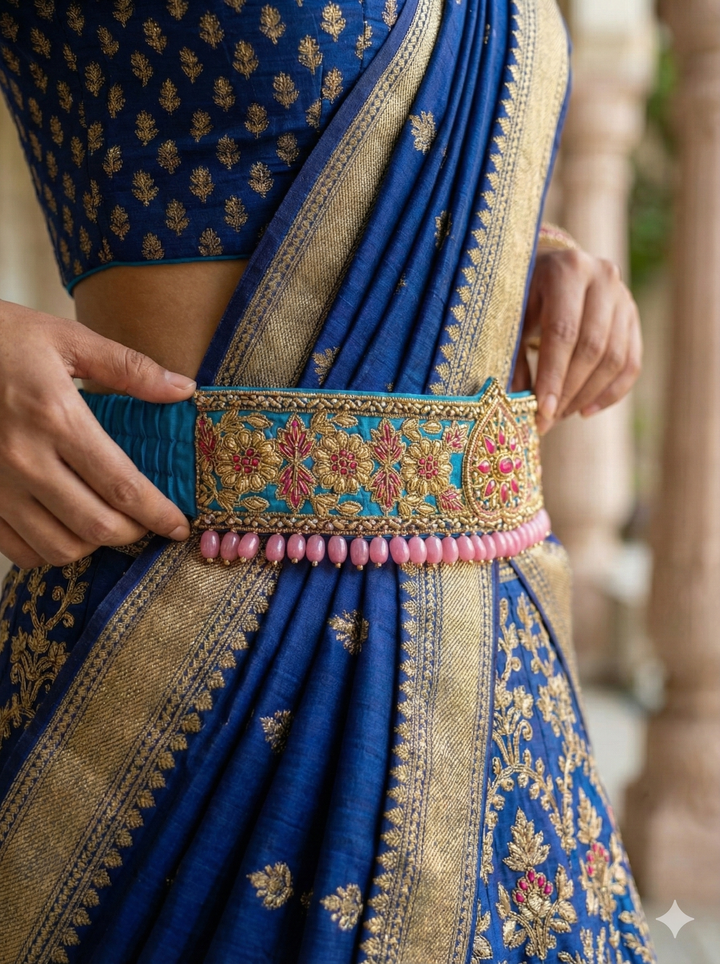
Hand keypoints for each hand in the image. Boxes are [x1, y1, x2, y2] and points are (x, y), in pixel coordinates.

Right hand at [0, 300, 195, 568]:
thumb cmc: (3, 339)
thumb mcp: (67, 339)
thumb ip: (129, 368)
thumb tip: (183, 389)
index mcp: (55, 417)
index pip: (122, 485)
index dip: (158, 513)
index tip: (179, 525)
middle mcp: (25, 458)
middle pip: (96, 525)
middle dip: (134, 533)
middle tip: (148, 524)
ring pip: (58, 547)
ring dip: (94, 545)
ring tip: (109, 525)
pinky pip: (19, 550)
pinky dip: (50, 550)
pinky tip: (66, 529)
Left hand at [513, 248, 641, 434]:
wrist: (551, 268)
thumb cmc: (523, 294)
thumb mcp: (512, 317)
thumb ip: (515, 357)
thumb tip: (516, 407)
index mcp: (566, 270)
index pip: (563, 333)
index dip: (553, 377)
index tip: (541, 412)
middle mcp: (602, 277)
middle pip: (592, 347)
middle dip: (569, 391)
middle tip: (548, 420)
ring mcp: (623, 296)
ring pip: (614, 358)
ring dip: (587, 395)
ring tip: (560, 415)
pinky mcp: (634, 316)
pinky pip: (631, 363)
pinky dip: (610, 393)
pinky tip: (585, 411)